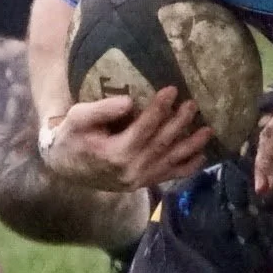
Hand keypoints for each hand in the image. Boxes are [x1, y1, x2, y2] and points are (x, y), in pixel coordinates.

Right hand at [39, 85, 212, 189]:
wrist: (64, 166)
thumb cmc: (71, 137)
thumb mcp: (78, 118)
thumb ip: (102, 110)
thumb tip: (130, 102)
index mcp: (115, 153)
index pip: (144, 128)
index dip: (159, 108)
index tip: (172, 90)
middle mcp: (131, 169)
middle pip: (162, 143)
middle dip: (180, 122)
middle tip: (193, 104)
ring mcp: (139, 179)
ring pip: (171, 161)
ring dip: (191, 145)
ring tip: (208, 130)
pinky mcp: (143, 183)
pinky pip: (170, 176)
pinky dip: (187, 167)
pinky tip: (201, 156)